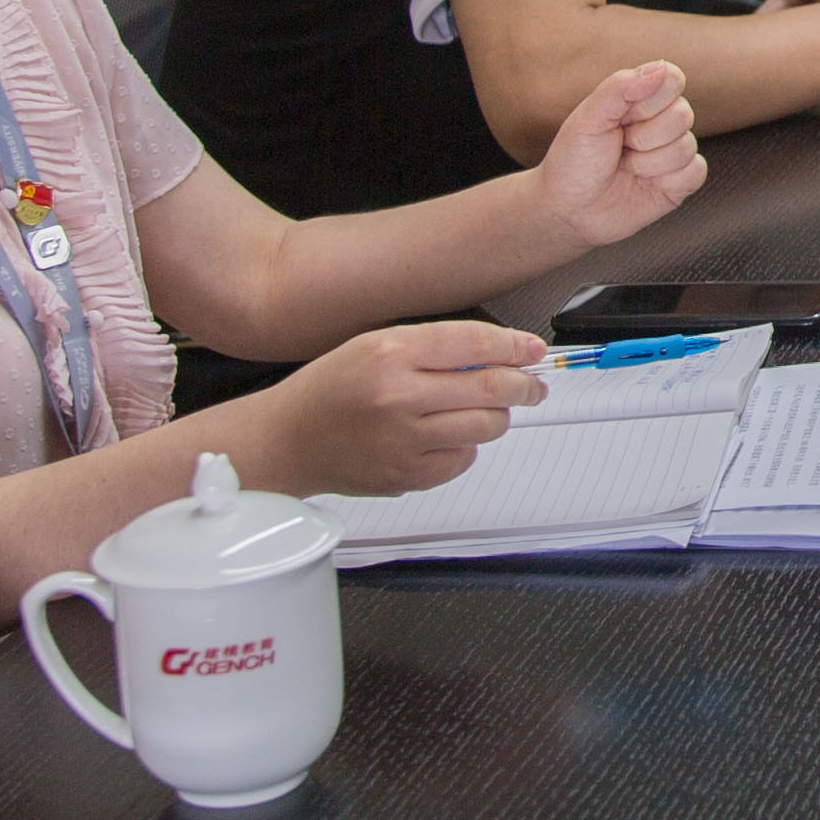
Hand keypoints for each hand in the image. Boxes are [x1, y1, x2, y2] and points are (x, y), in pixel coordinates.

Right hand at [265, 318, 545, 495]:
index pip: (474, 344)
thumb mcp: (375, 346)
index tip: (533, 350)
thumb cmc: (331, 388)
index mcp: (391, 353)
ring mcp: (403, 440)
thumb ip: (434, 348)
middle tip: (533, 387)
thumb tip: (499, 355)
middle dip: (524, 386)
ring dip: (497, 417)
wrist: (287, 440)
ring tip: (485, 411)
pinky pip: (463, 460)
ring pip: (486, 427)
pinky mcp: (406, 475)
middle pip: (491, 388)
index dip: (514, 346)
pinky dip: (465, 447)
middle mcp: (399, 396)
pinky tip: (445, 436)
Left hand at [529, 58, 704, 248]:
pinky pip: (696, 172)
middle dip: (644, 137)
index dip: (650, 100)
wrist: (568, 210)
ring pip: (687, 146)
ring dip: (648, 163)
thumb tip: (661, 67)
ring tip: (627, 169)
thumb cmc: (574, 161)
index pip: (673, 79)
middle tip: (620, 147)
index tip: (622, 116)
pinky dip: (667, 181)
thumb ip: (621, 86)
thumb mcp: (588, 118)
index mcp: (640, 99)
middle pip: (683, 114)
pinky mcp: (679, 183)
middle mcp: (661, 122)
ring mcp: (672, 153)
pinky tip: (644, 185)